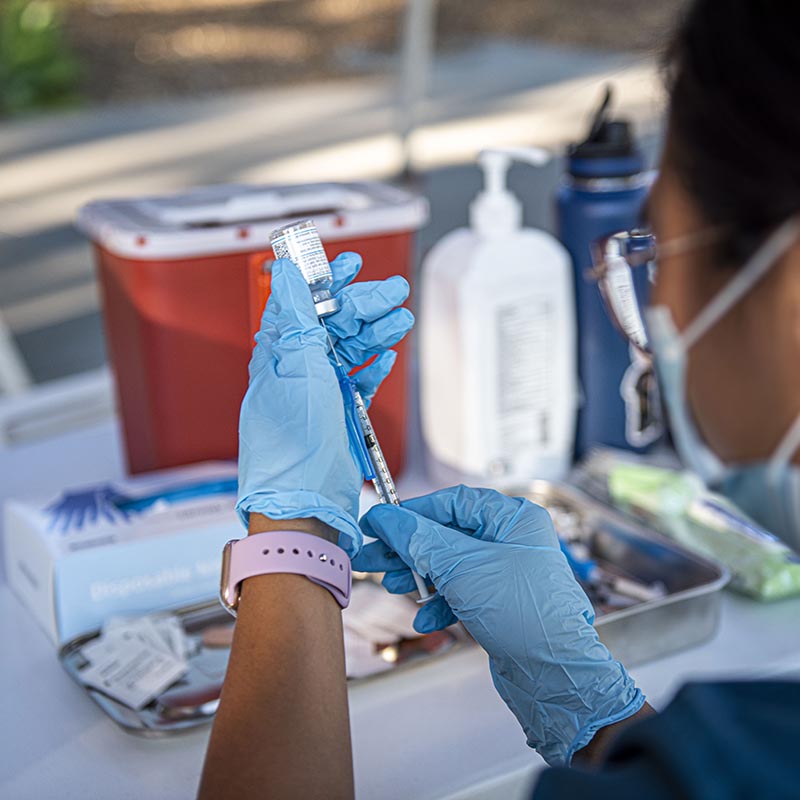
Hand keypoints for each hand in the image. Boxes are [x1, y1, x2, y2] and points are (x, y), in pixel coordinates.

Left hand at [236, 253, 412, 555]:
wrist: (306, 507)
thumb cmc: (294, 448)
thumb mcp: (299, 372)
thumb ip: (298, 321)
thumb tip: (286, 272)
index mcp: (280, 356)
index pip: (302, 304)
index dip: (326, 281)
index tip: (350, 262)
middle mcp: (297, 372)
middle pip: (333, 325)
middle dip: (364, 304)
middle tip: (395, 292)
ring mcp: (318, 395)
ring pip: (350, 351)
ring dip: (376, 332)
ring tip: (401, 319)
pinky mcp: (337, 416)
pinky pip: (358, 381)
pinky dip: (374, 366)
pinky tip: (387, 355)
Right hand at [352, 485, 644, 764]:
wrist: (555, 676)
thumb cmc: (522, 612)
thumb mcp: (461, 568)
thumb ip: (418, 539)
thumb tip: (384, 517)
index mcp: (512, 518)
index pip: (452, 503)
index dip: (411, 513)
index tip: (378, 523)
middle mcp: (513, 540)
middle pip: (446, 535)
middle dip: (408, 550)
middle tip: (372, 559)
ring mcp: (507, 573)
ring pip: (451, 565)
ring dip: (420, 577)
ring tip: (393, 586)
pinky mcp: (501, 603)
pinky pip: (462, 592)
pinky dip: (441, 603)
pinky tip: (426, 619)